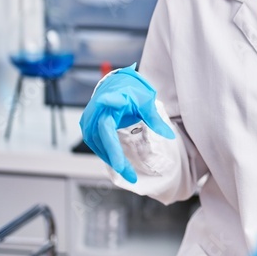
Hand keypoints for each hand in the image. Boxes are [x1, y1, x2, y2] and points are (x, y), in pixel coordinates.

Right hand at [79, 64, 174, 182]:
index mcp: (107, 102)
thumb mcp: (145, 101)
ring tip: (125, 172)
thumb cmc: (130, 88)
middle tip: (129, 175)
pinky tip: (115, 161)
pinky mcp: (87, 124)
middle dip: (115, 160)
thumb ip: (154, 119)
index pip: (107, 127)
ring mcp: (88, 119)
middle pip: (102, 141)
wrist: (117, 80)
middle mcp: (94, 112)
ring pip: (96, 145)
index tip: (118, 163)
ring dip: (109, 159)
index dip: (112, 147)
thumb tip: (169, 135)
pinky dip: (105, 152)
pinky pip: (94, 142)